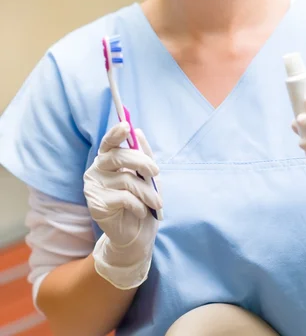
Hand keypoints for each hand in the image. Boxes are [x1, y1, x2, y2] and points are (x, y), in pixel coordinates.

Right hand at [84, 122, 162, 287]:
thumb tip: (138, 132)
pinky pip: (123, 198)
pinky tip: (141, 211)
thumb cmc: (142, 200)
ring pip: (126, 179)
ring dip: (146, 191)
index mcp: (107, 160)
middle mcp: (96, 170)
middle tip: (156, 172)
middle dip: (142, 162)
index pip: (108, 142)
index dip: (116, 133)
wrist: (137, 234)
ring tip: (156, 202)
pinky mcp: (96, 204)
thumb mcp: (148, 176)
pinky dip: (138, 205)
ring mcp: (93, 187)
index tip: (126, 126)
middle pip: (118, 157)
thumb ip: (143, 154)